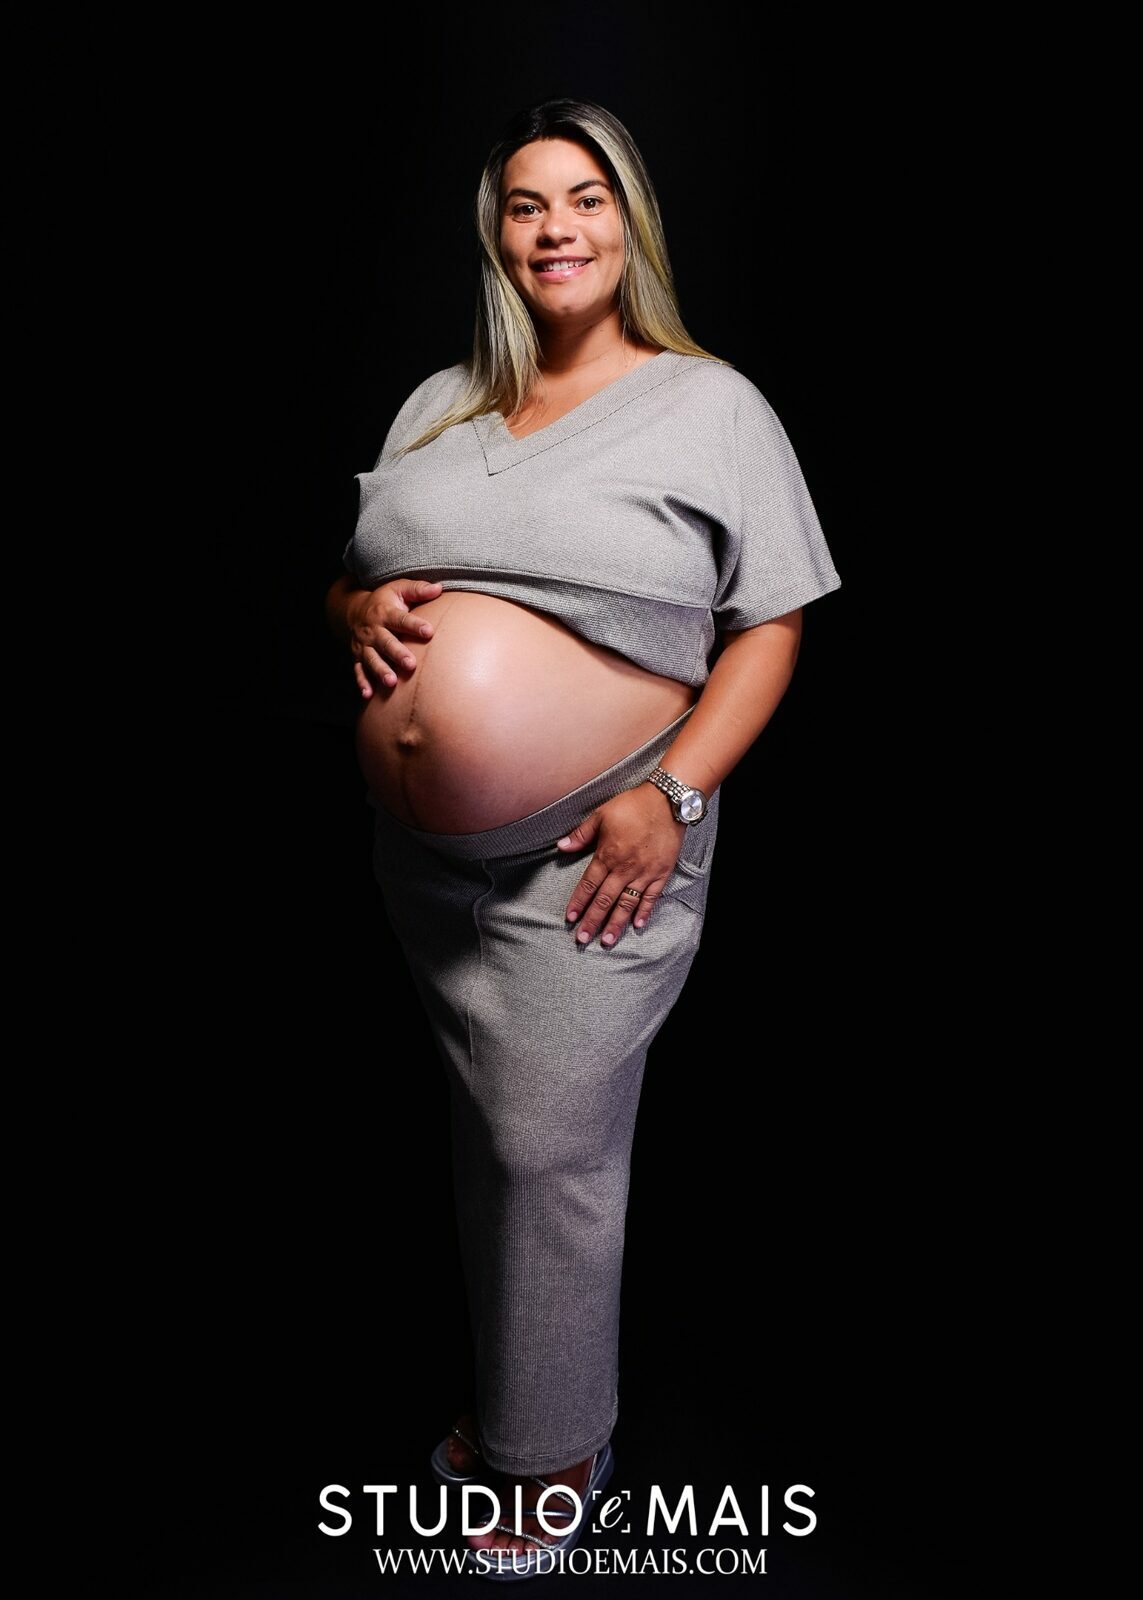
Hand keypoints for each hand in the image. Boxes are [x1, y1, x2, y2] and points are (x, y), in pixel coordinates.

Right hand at [346, 578, 443, 696]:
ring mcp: (364, 645)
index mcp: (384, 613)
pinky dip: (362, 683)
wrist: (353, 611)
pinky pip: (358, 671)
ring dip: (380, 671)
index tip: (429, 632)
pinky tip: (368, 695)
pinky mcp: (358, 657)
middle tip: (411, 664)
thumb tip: (439, 587)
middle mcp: (373, 630)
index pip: (401, 619)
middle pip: (386, 643)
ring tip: (391, 682)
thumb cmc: (383, 601)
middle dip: (397, 654)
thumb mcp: (398, 589)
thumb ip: (418, 589)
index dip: (414, 625)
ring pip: (372, 659)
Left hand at [557, 784, 684, 946]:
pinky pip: (651, 896)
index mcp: (607, 855)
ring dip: (616, 923)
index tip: (570, 919)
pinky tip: (637, 925)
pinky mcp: (661, 872)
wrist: (668, 801)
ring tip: (607, 940)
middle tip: (583, 940)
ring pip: (626, 903)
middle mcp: (624, 868)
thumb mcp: (601, 814)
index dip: (578, 902)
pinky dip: (644, 911)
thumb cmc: (633, 805)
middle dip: (593, 921)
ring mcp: (644, 873)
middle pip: (605, 900)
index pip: (588, 885)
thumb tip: (561, 846)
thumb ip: (581, 834)